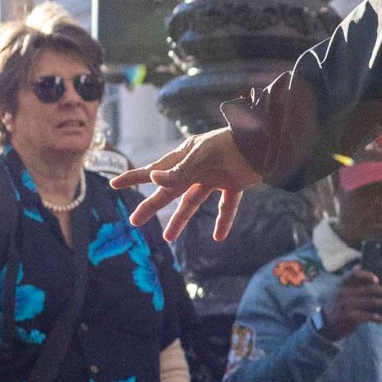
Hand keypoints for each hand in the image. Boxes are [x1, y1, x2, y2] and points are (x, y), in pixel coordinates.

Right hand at [122, 129, 262, 244]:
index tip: (115, 184)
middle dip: (152, 206)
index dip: (134, 178)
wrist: (265, 143)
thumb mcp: (201, 159)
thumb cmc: (230, 145)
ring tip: (168, 238)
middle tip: (134, 221)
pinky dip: (223, 220)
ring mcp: (215, 176)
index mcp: (184, 156)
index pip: (154, 170)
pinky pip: (226, 205)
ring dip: (181, 219)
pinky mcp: (234, 183)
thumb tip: (154, 180)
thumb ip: (179, 173)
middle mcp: (197, 167)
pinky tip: (218, 237)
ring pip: (193, 201)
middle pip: (170, 191)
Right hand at [323, 268, 381, 334]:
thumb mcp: (340, 291)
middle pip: (369, 290)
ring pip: (371, 302)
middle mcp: (344, 293)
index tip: (377, 279)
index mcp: (342, 284)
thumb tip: (360, 265)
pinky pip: (366, 316)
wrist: (325, 325)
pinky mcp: (349, 317)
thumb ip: (351, 281)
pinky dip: (377, 317)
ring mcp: (346, 305)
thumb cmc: (337, 306)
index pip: (354, 275)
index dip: (366, 275)